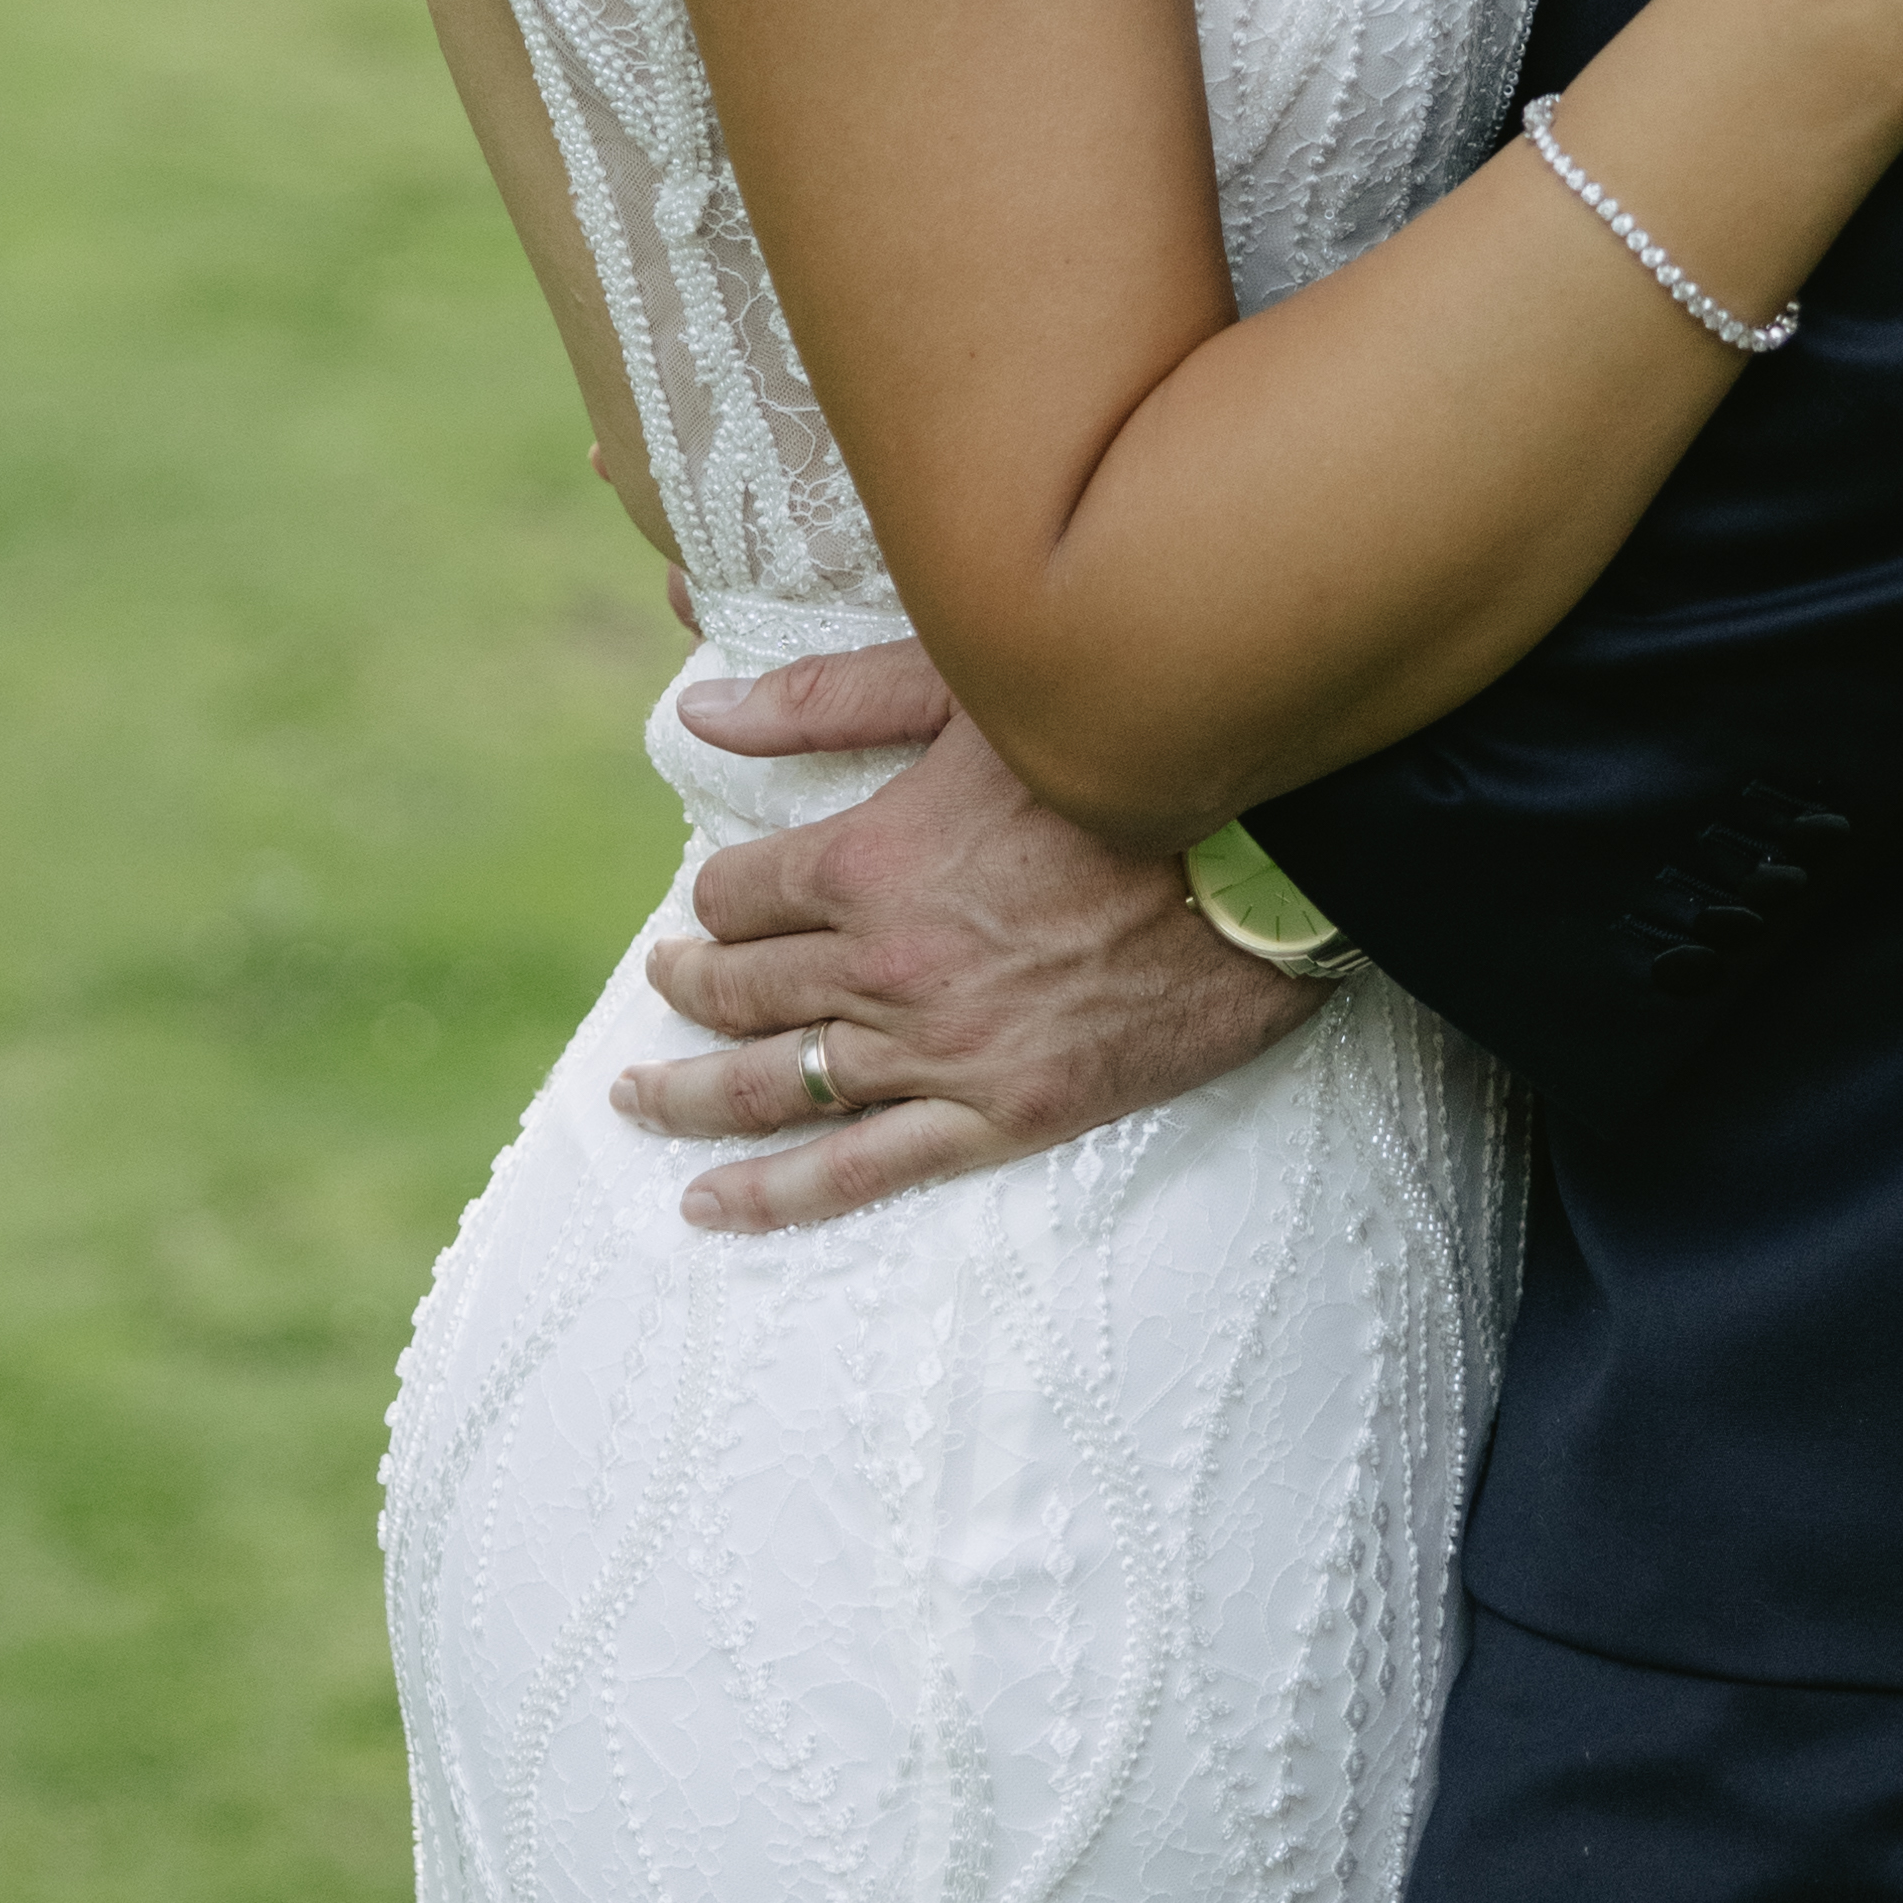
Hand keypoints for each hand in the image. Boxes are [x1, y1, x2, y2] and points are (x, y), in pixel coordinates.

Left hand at [613, 653, 1315, 1230]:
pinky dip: (774, 1197)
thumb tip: (702, 713)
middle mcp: (883, 968)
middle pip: (742, 991)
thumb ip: (828, 701)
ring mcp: (937, 1053)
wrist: (1264, 865)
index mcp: (868, 862)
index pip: (741, 892)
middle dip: (688, 987)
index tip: (722, 897)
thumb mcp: (968, 698)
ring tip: (638, 1100)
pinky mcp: (1000, 1115)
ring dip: (692, 1094)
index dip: (721, 894)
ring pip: (778, 1086)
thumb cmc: (1121, 759)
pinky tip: (708, 1204)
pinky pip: (861, 1171)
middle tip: (663, 987)